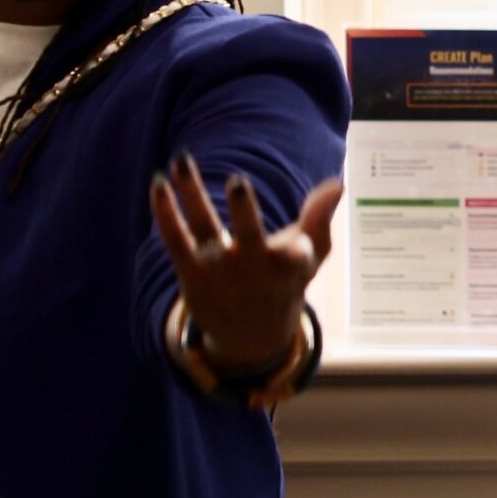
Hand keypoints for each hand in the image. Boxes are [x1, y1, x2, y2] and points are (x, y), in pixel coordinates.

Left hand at [150, 154, 343, 373]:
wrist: (249, 338)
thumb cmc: (284, 285)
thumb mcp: (309, 259)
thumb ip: (319, 219)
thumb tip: (337, 183)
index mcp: (285, 268)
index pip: (296, 257)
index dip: (299, 252)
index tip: (301, 247)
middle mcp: (251, 268)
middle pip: (248, 236)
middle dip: (245, 212)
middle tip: (239, 182)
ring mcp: (218, 269)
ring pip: (204, 225)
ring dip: (192, 193)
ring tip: (181, 160)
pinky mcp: (191, 271)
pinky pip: (175, 238)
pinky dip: (166, 211)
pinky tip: (159, 184)